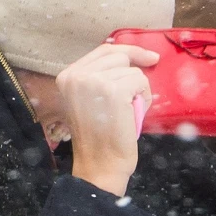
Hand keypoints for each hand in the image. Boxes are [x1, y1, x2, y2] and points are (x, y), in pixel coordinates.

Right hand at [57, 44, 158, 196]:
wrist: (100, 164)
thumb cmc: (100, 137)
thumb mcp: (89, 100)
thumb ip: (99, 78)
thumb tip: (130, 57)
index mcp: (67, 76)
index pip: (103, 50)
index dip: (128, 52)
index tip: (148, 57)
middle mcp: (77, 75)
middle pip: (118, 56)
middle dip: (134, 73)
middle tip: (135, 98)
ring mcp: (94, 81)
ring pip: (132, 70)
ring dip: (138, 91)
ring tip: (127, 112)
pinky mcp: (114, 90)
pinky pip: (141, 81)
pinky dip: (144, 98)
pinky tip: (133, 114)